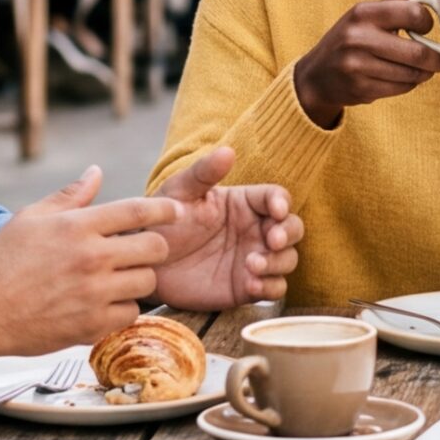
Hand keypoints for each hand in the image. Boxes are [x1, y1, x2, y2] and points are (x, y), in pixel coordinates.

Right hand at [0, 168, 176, 356]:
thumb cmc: (1, 262)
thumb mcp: (31, 218)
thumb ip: (70, 196)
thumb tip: (96, 171)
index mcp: (78, 226)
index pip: (139, 211)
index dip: (164, 209)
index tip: (175, 211)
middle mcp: (91, 257)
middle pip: (156, 248)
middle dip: (155, 248)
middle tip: (142, 252)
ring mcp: (94, 293)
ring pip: (148, 283)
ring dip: (139, 280)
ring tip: (119, 280)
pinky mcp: (92, 325)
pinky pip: (131, 314)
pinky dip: (123, 309)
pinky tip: (105, 304)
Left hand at [147, 146, 303, 307]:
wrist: (148, 263)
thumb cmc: (163, 221)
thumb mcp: (180, 192)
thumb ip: (204, 173)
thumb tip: (228, 150)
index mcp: (244, 204)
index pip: (276, 197)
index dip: (282, 202)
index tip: (277, 210)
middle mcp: (255, 230)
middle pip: (292, 227)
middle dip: (288, 233)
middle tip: (273, 240)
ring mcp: (254, 259)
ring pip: (288, 259)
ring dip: (278, 262)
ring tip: (252, 265)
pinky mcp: (247, 287)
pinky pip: (274, 289)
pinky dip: (270, 287)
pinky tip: (252, 285)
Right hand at [292, 0, 439, 126]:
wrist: (317, 75)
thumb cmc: (350, 38)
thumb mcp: (370, 12)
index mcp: (363, 12)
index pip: (413, 13)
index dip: (428, 22)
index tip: (426, 28)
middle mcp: (357, 37)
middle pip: (417, 52)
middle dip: (436, 58)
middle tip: (439, 59)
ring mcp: (357, 65)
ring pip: (412, 73)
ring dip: (423, 73)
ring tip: (421, 69)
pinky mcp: (360, 89)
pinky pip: (401, 88)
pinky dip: (409, 85)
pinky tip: (401, 78)